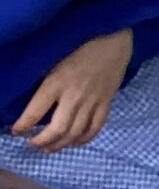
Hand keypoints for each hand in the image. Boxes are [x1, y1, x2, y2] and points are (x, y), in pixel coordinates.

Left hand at [13, 30, 132, 151]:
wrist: (113, 41)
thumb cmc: (79, 47)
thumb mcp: (54, 60)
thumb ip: (44, 81)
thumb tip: (29, 100)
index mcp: (57, 82)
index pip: (35, 112)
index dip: (23, 125)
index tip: (16, 131)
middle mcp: (74, 96)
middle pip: (58, 129)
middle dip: (42, 141)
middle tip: (32, 144)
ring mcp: (93, 101)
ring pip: (76, 132)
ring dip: (60, 145)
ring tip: (49, 148)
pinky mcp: (107, 102)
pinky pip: (95, 127)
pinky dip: (84, 139)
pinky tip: (75, 142)